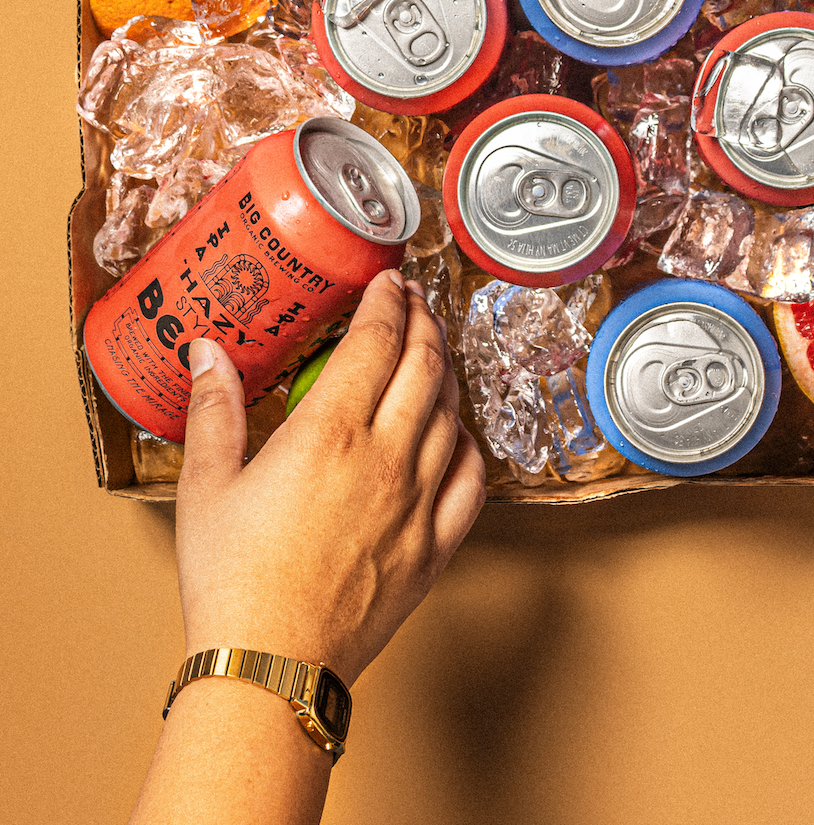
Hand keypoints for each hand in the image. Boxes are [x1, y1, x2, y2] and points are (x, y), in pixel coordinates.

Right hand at [175, 271, 486, 686]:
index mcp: (332, 432)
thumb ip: (215, 410)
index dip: (388, 301)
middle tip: (416, 301)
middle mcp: (388, 456)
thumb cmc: (234, 582)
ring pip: (452, 413)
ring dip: (446, 371)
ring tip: (432, 353)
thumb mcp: (208, 486)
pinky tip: (456, 433)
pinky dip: (468, 443)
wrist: (271, 666)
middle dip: (424, 321)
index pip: (377, 340)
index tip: (389, 281)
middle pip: (425, 364)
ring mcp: (420, 500)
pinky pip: (473, 478)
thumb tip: (208, 355)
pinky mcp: (437, 543)